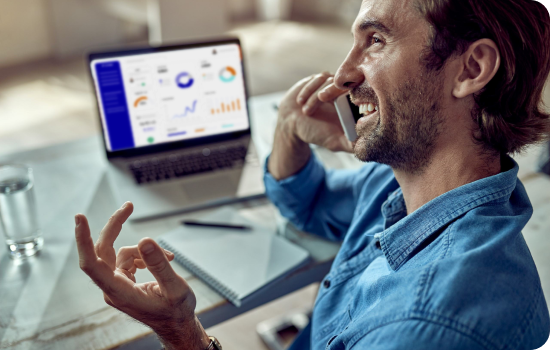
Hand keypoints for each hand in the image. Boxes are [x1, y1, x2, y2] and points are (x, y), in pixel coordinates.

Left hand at [74, 202, 209, 349]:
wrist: (176, 323)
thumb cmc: (175, 311)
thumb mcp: (175, 288)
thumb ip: (158, 264)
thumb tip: (145, 240)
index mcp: (119, 292)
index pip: (92, 264)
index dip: (84, 240)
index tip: (80, 218)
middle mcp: (112, 288)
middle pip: (103, 250)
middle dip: (115, 226)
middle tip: (128, 206)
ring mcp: (116, 284)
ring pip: (119, 252)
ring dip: (143, 249)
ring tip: (168, 257)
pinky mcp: (122, 280)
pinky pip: (128, 258)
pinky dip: (145, 255)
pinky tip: (163, 260)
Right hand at [279, 72, 352, 152]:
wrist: (293, 123)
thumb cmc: (316, 132)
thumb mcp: (334, 142)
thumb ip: (349, 144)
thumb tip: (365, 147)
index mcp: (352, 106)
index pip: (360, 94)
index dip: (352, 96)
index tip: (339, 105)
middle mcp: (345, 93)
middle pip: (346, 83)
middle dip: (331, 90)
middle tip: (321, 98)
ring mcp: (332, 84)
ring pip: (330, 81)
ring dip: (315, 95)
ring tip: (306, 111)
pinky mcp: (319, 79)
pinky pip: (318, 78)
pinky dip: (309, 89)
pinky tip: (301, 101)